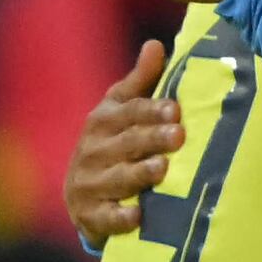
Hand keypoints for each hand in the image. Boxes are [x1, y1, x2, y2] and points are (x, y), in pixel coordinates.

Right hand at [63, 40, 176, 244]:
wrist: (82, 195)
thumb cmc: (112, 144)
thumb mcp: (119, 111)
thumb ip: (140, 82)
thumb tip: (156, 44)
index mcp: (103, 121)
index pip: (128, 113)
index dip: (150, 110)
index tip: (174, 109)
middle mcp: (93, 150)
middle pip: (127, 143)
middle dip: (152, 139)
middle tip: (179, 135)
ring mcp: (90, 183)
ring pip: (118, 178)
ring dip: (140, 173)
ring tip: (162, 169)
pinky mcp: (91, 214)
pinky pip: (108, 217)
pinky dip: (121, 217)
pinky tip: (139, 215)